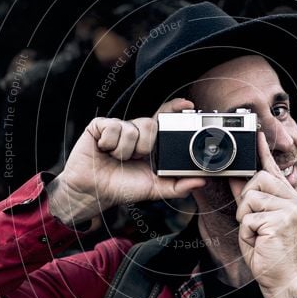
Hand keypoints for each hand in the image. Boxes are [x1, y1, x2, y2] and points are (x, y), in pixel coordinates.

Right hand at [48, 98, 206, 225]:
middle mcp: (134, 131)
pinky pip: (112, 127)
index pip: (164, 118)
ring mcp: (117, 126)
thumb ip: (178, 186)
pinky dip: (109, 144)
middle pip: (151, 124)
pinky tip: (103, 151)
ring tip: (116, 158)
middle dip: (144, 147)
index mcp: (149, 142)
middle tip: (135, 159)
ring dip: (125, 151)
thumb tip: (202, 181)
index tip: (188, 104)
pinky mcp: (99, 126)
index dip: (174, 108)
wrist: (95, 193)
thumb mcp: (154, 189)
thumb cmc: (122, 188)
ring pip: (131, 128)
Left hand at [230, 132, 296, 297]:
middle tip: (253, 222)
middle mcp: (293, 200)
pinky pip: (249, 217)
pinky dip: (247, 231)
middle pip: (258, 179)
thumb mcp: (254, 219)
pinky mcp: (281, 221)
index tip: (257, 134)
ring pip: (251, 197)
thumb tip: (237, 177)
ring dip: (245, 218)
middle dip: (246, 200)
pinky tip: (259, 241)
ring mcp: (290, 209)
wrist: (280, 278)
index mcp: (289, 197)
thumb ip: (248, 198)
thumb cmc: (267, 250)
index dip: (263, 151)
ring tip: (257, 233)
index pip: (273, 169)